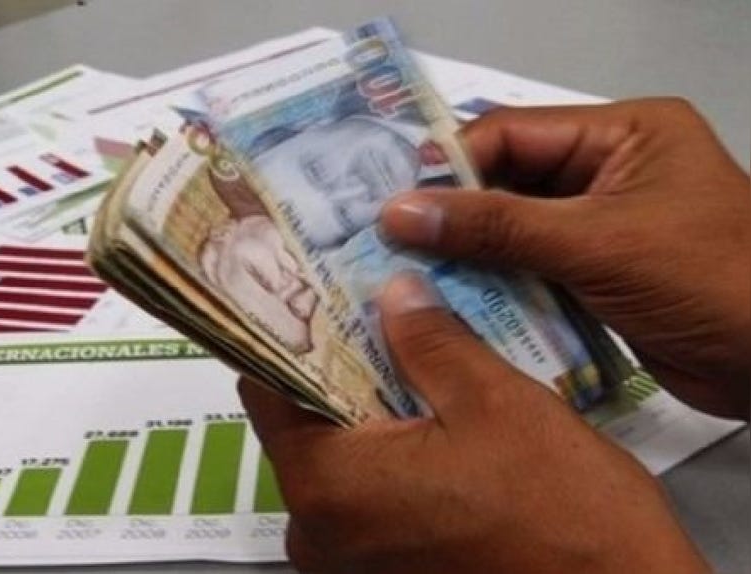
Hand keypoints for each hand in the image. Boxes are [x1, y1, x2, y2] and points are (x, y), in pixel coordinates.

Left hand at [241, 275, 708, 572]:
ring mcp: (349, 560)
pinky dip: (385, 451)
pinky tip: (426, 412)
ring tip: (403, 347)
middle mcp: (317, 530)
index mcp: (326, 483)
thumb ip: (428, 340)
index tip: (311, 290)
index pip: (266, 387)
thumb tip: (391, 291)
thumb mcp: (493, 402)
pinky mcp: (384, 572)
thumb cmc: (560, 509)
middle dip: (335, 365)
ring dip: (365, 407)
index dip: (288, 332)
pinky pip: (365, 494)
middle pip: (301, 422)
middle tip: (366, 305)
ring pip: (337, 457)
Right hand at [382, 98, 749, 419]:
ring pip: (512, 234)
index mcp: (621, 135)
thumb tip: (399, 211)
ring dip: (467, 259)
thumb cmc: (709, 280)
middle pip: (507, 184)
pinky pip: (530, 274)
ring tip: (403, 279)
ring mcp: (601, 229)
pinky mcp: (597, 279)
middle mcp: (606, 173)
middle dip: (451, 216)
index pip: (511, 135)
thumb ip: (496, 226)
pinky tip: (449, 308)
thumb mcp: (598, 242)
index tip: (390, 206)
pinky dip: (495, 291)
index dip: (449, 167)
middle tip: (383, 245)